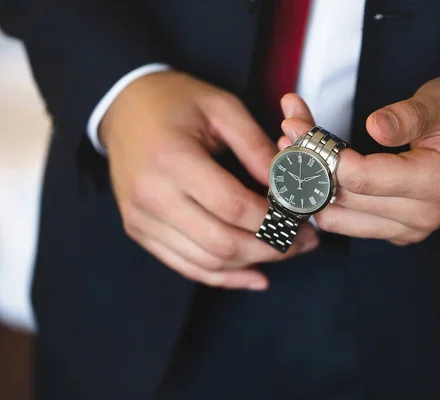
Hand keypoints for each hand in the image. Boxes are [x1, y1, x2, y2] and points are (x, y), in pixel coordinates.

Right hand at [101, 71, 318, 289]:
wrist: (124, 108)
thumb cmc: (176, 101)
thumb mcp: (223, 107)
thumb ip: (257, 147)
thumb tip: (288, 188)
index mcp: (172, 159)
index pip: (234, 207)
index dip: (275, 219)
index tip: (304, 218)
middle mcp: (151, 196)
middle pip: (222, 243)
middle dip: (272, 247)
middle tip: (305, 240)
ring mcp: (141, 219)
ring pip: (207, 262)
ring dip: (253, 263)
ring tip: (288, 252)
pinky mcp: (139, 231)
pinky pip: (186, 266)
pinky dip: (224, 277)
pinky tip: (256, 276)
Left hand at [277, 76, 439, 244]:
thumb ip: (408, 116)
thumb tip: (375, 126)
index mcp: (436, 183)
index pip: (362, 178)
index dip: (323, 154)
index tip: (298, 126)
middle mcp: (421, 216)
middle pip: (343, 200)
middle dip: (307, 165)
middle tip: (287, 130)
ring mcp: (407, 230)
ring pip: (336, 219)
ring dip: (308, 186)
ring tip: (293, 148)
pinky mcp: (395, 231)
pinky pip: (346, 222)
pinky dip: (322, 198)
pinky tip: (311, 169)